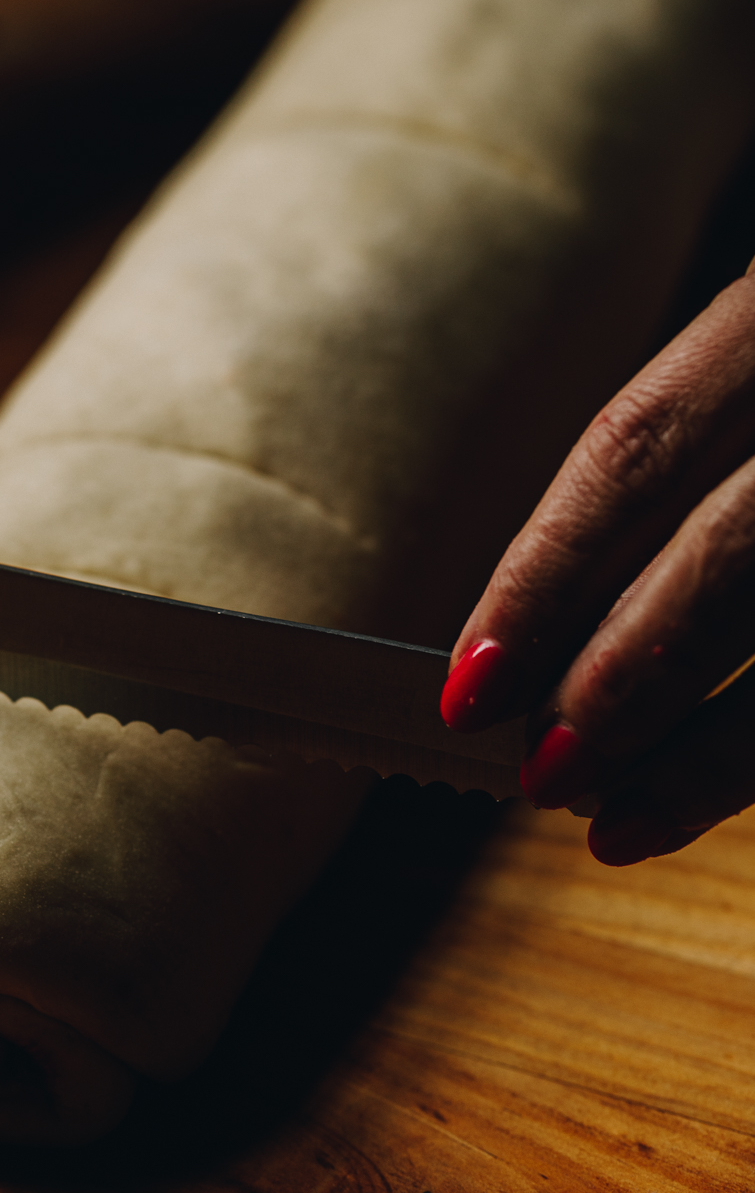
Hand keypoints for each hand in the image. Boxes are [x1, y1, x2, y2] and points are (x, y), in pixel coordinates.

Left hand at [441, 262, 754, 864]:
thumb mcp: (744, 369)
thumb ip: (678, 471)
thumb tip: (534, 646)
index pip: (635, 448)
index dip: (541, 577)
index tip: (465, 689)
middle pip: (729, 551)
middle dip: (622, 678)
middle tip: (540, 774)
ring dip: (708, 755)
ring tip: (616, 823)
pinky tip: (709, 803)